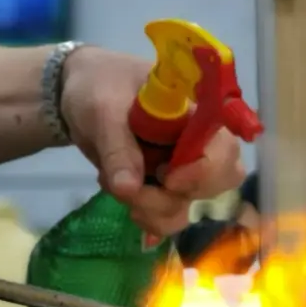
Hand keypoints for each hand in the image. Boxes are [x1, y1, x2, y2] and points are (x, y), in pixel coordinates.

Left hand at [59, 47, 245, 238]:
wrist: (81, 95)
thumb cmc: (100, 87)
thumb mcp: (103, 110)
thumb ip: (118, 148)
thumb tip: (128, 189)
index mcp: (197, 116)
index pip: (224, 151)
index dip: (203, 172)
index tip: (166, 178)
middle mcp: (200, 146)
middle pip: (216, 186)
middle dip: (171, 197)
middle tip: (132, 187)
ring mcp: (185, 171)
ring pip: (188, 208)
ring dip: (151, 210)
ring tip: (114, 185)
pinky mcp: (167, 190)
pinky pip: (170, 218)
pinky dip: (147, 219)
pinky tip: (124, 199)